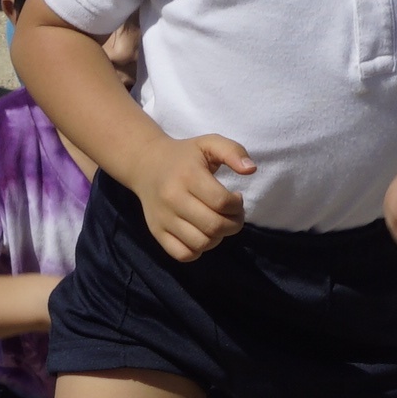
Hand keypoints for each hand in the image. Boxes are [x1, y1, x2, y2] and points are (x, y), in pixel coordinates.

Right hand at [136, 132, 255, 261]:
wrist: (145, 164)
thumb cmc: (184, 155)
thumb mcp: (209, 143)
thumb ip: (233, 151)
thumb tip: (251, 169)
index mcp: (188, 176)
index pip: (222, 202)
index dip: (237, 205)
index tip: (236, 198)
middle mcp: (173, 199)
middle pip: (214, 226)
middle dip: (233, 224)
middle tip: (232, 214)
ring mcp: (163, 218)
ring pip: (201, 243)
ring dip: (217, 237)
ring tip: (216, 223)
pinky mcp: (156, 232)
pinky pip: (183, 255)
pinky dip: (198, 250)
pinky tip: (201, 235)